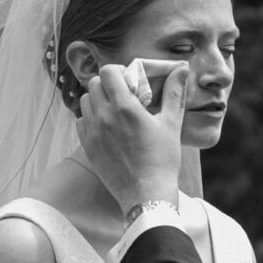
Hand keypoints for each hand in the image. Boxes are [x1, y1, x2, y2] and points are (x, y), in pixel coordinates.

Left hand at [77, 63, 188, 213]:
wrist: (146, 194)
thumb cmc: (163, 160)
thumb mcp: (172, 124)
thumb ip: (174, 93)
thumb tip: (182, 68)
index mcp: (125, 107)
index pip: (108, 71)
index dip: (118, 71)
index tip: (128, 79)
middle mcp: (104, 116)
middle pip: (94, 83)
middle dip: (108, 84)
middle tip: (123, 94)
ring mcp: (93, 132)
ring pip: (85, 101)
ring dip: (97, 100)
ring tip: (113, 110)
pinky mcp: (88, 147)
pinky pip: (80, 122)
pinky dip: (90, 118)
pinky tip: (106, 126)